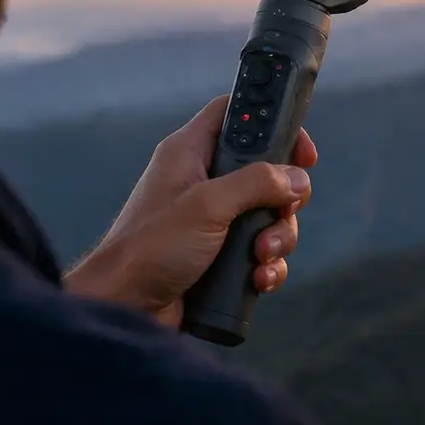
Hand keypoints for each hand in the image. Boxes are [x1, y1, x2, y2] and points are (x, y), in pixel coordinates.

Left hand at [63, 95, 316, 328]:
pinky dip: (267, 266)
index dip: (272, 123)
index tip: (301, 151)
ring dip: (277, 238)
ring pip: (268, 216)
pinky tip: (258, 278)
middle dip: (283, 199)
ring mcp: (212, 221)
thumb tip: (296, 178)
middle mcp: (202, 182)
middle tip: (281, 212)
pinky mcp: (219, 255)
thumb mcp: (207, 205)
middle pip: (266, 172)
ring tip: (260, 256)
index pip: (235, 115)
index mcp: (190, 154)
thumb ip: (256, 183)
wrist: (124, 309)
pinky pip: (260, 252)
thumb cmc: (149, 249)